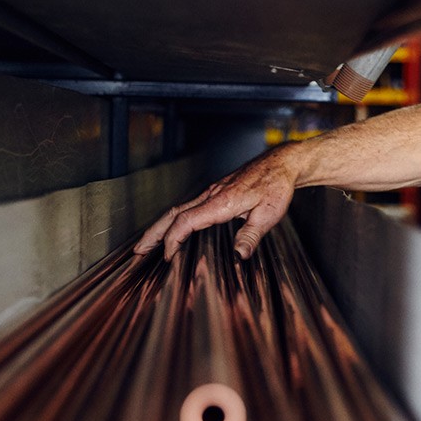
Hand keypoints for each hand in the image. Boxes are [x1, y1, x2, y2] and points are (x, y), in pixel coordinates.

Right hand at [134, 146, 298, 259]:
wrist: (281, 164)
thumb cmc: (276, 186)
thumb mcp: (269, 214)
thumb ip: (252, 235)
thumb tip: (239, 255)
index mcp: (221, 201)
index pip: (187, 220)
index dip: (173, 239)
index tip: (167, 256)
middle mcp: (212, 195)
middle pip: (173, 213)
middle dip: (154, 233)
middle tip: (138, 250)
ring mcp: (212, 192)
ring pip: (178, 209)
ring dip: (161, 226)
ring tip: (148, 243)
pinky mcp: (216, 192)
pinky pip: (188, 206)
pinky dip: (174, 219)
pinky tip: (173, 229)